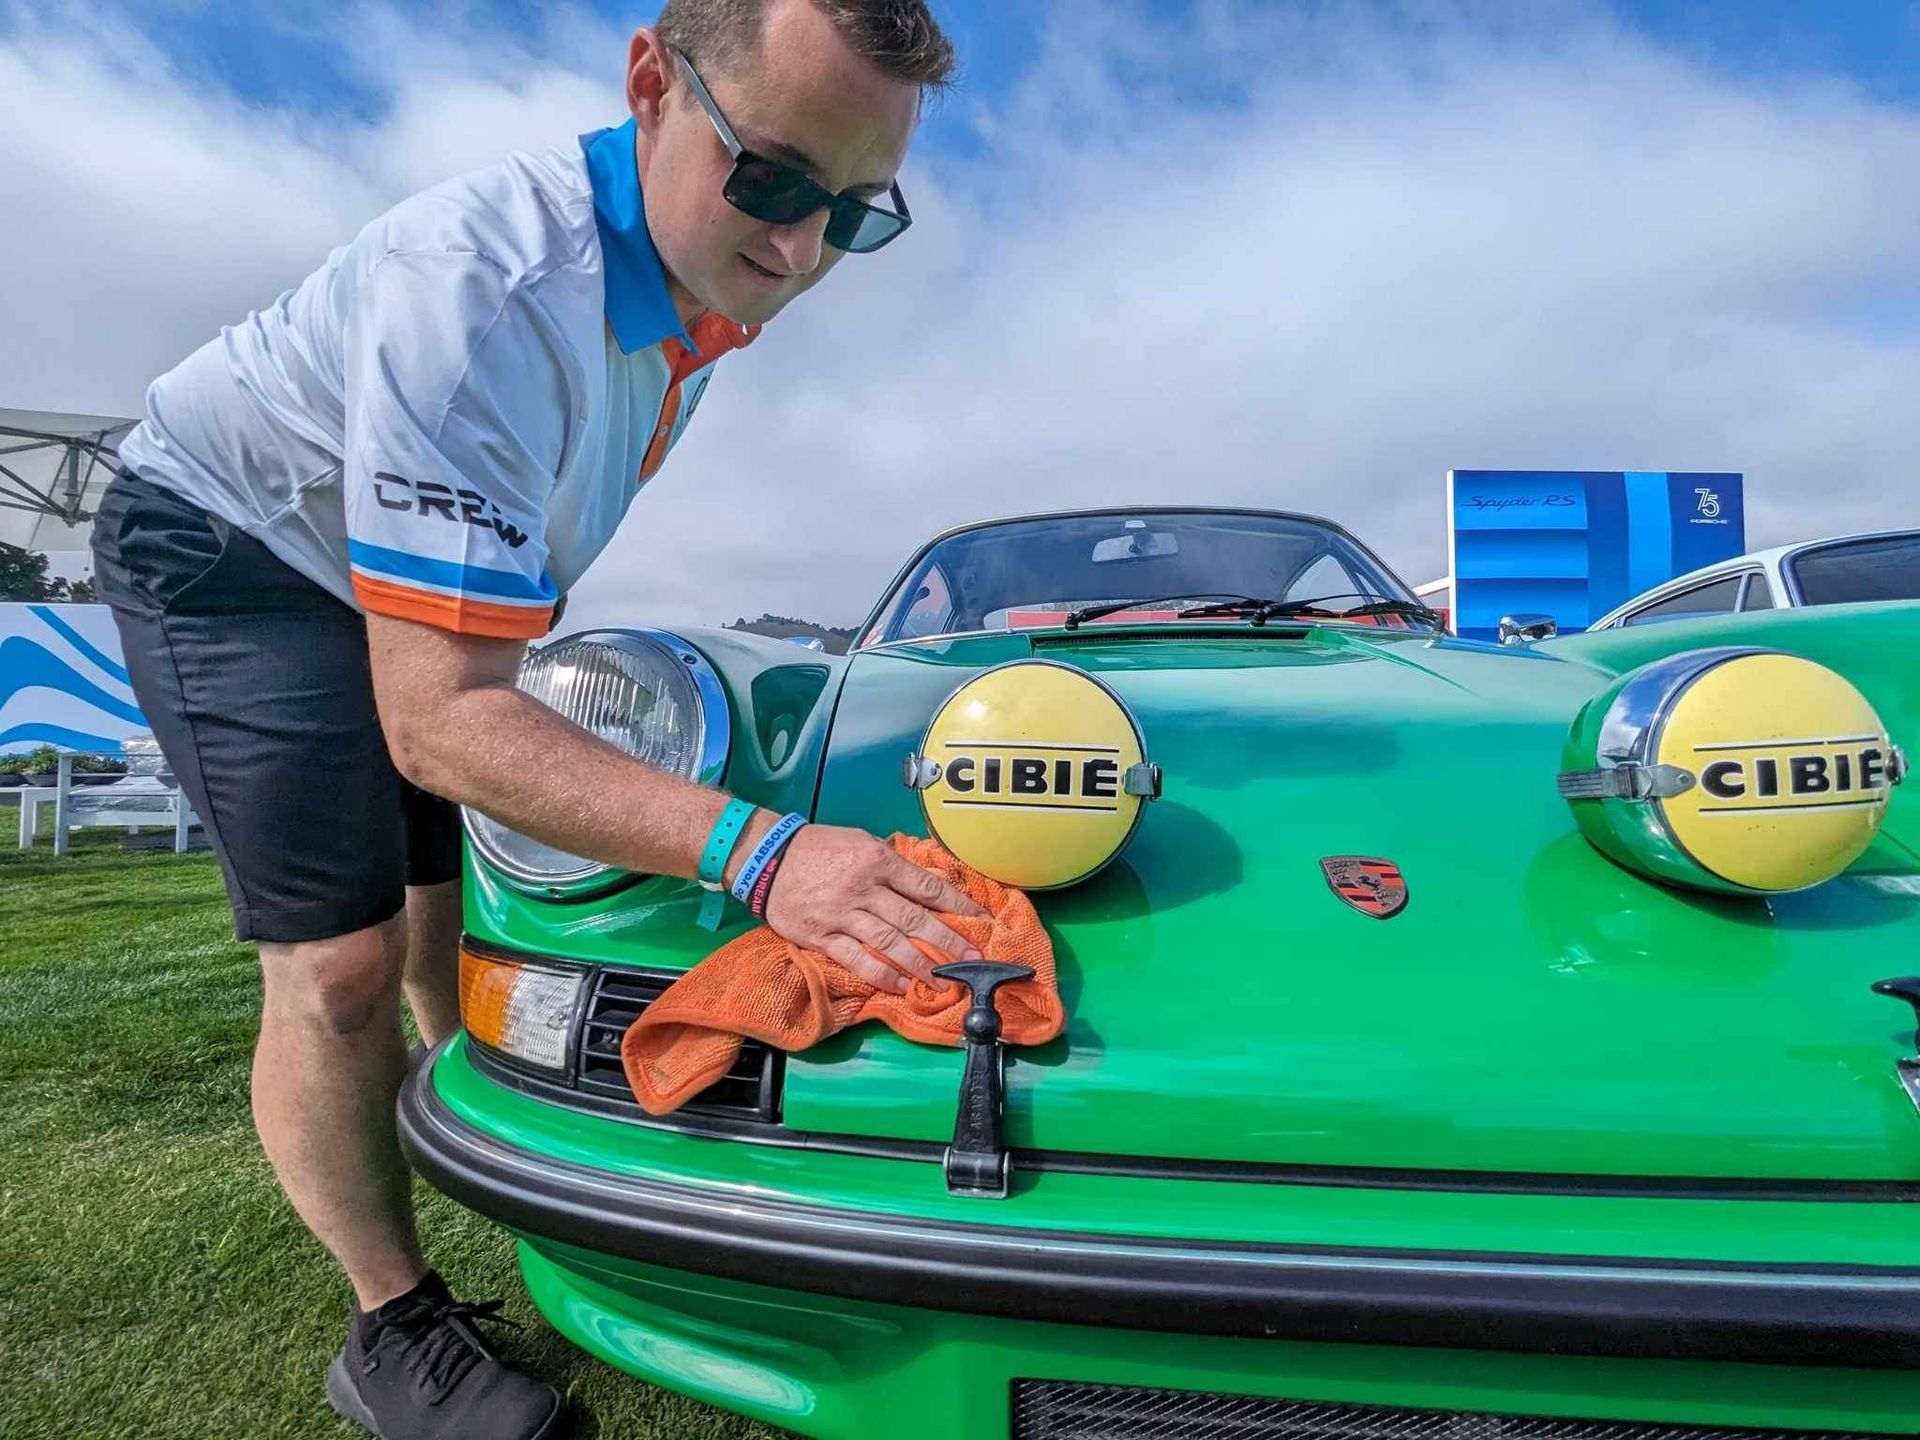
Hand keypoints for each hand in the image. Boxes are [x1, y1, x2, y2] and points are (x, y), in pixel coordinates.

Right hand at [750, 823, 990, 992]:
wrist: (767, 857)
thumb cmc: (819, 847)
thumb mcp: (860, 841)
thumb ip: (891, 864)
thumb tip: (926, 882)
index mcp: (878, 860)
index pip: (926, 886)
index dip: (957, 904)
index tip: (981, 920)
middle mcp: (864, 888)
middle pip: (914, 919)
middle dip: (947, 941)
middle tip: (972, 960)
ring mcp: (843, 914)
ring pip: (889, 943)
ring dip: (920, 964)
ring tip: (943, 980)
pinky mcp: (822, 935)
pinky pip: (857, 959)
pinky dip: (881, 974)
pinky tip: (901, 985)